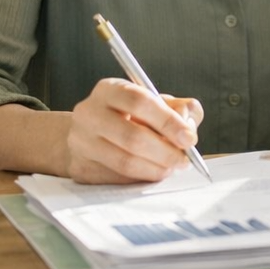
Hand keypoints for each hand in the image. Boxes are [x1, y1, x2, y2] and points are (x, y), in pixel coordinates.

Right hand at [64, 78, 203, 183]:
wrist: (88, 134)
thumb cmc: (129, 116)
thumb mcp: (154, 103)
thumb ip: (178, 108)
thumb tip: (188, 126)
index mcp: (109, 90)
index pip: (140, 102)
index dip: (168, 122)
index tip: (189, 139)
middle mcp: (89, 113)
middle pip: (132, 136)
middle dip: (165, 152)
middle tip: (183, 160)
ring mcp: (81, 142)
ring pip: (124, 162)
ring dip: (155, 169)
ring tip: (171, 168)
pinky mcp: (80, 167)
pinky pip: (117, 178)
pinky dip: (141, 178)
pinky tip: (152, 172)